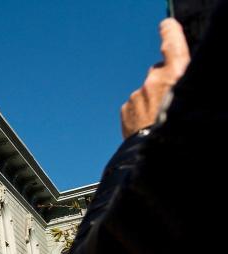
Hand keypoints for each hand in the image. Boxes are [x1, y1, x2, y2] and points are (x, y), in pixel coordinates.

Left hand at [121, 18, 189, 137]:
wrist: (158, 155)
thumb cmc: (186, 129)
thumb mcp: (199, 99)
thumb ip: (190, 85)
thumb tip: (181, 79)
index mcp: (177, 75)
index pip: (174, 45)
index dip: (170, 34)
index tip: (166, 26)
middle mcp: (154, 81)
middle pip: (159, 73)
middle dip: (165, 84)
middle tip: (174, 103)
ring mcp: (137, 95)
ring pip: (147, 92)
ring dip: (153, 103)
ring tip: (163, 122)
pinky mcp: (125, 109)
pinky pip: (136, 106)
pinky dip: (142, 114)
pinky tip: (151, 128)